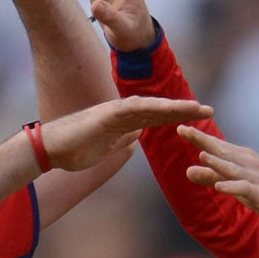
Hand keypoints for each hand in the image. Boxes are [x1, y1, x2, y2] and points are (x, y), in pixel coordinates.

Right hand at [40, 94, 210, 171]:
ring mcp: (114, 111)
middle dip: (185, 110)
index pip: (156, 119)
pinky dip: (153, 107)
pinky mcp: (106, 114)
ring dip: (175, 107)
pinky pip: (134, 109)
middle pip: (159, 109)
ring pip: (151, 106)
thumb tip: (135, 136)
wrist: (48, 150)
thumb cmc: (72, 151)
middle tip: (210, 110)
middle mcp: (122, 112)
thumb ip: (120, 140)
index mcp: (123, 123)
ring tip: (198, 108)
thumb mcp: (104, 149)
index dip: (178, 118)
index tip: (199, 120)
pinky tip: (170, 108)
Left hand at [179, 126, 258, 229]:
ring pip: (233, 168)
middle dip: (202, 140)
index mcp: (242, 157)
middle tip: (183, 129)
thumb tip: (188, 170)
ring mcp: (255, 178)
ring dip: (216, 162)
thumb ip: (212, 177)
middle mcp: (248, 163)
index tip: (180, 126)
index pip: (217, 144)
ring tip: (200, 155)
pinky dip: (232, 187)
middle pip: (222, 150)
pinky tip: (219, 187)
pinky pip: (244, 189)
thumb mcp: (235, 183)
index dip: (199, 136)